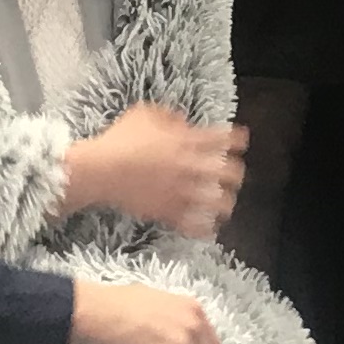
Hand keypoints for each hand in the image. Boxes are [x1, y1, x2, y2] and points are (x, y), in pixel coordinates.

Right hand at [65, 104, 247, 237]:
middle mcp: (190, 166)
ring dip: (226, 202)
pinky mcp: (169, 212)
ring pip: (218, 202)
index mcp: (186, 141)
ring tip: (227, 205)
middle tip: (235, 175)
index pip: (222, 139)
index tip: (242, 141)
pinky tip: (210, 229)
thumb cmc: (119, 139)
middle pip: (229, 172)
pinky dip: (204, 228)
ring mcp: (181, 191)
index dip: (237, 139)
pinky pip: (194, 225)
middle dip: (236, 173)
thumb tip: (182, 121)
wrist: (101, 170)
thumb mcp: (144, 114)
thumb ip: (168, 116)